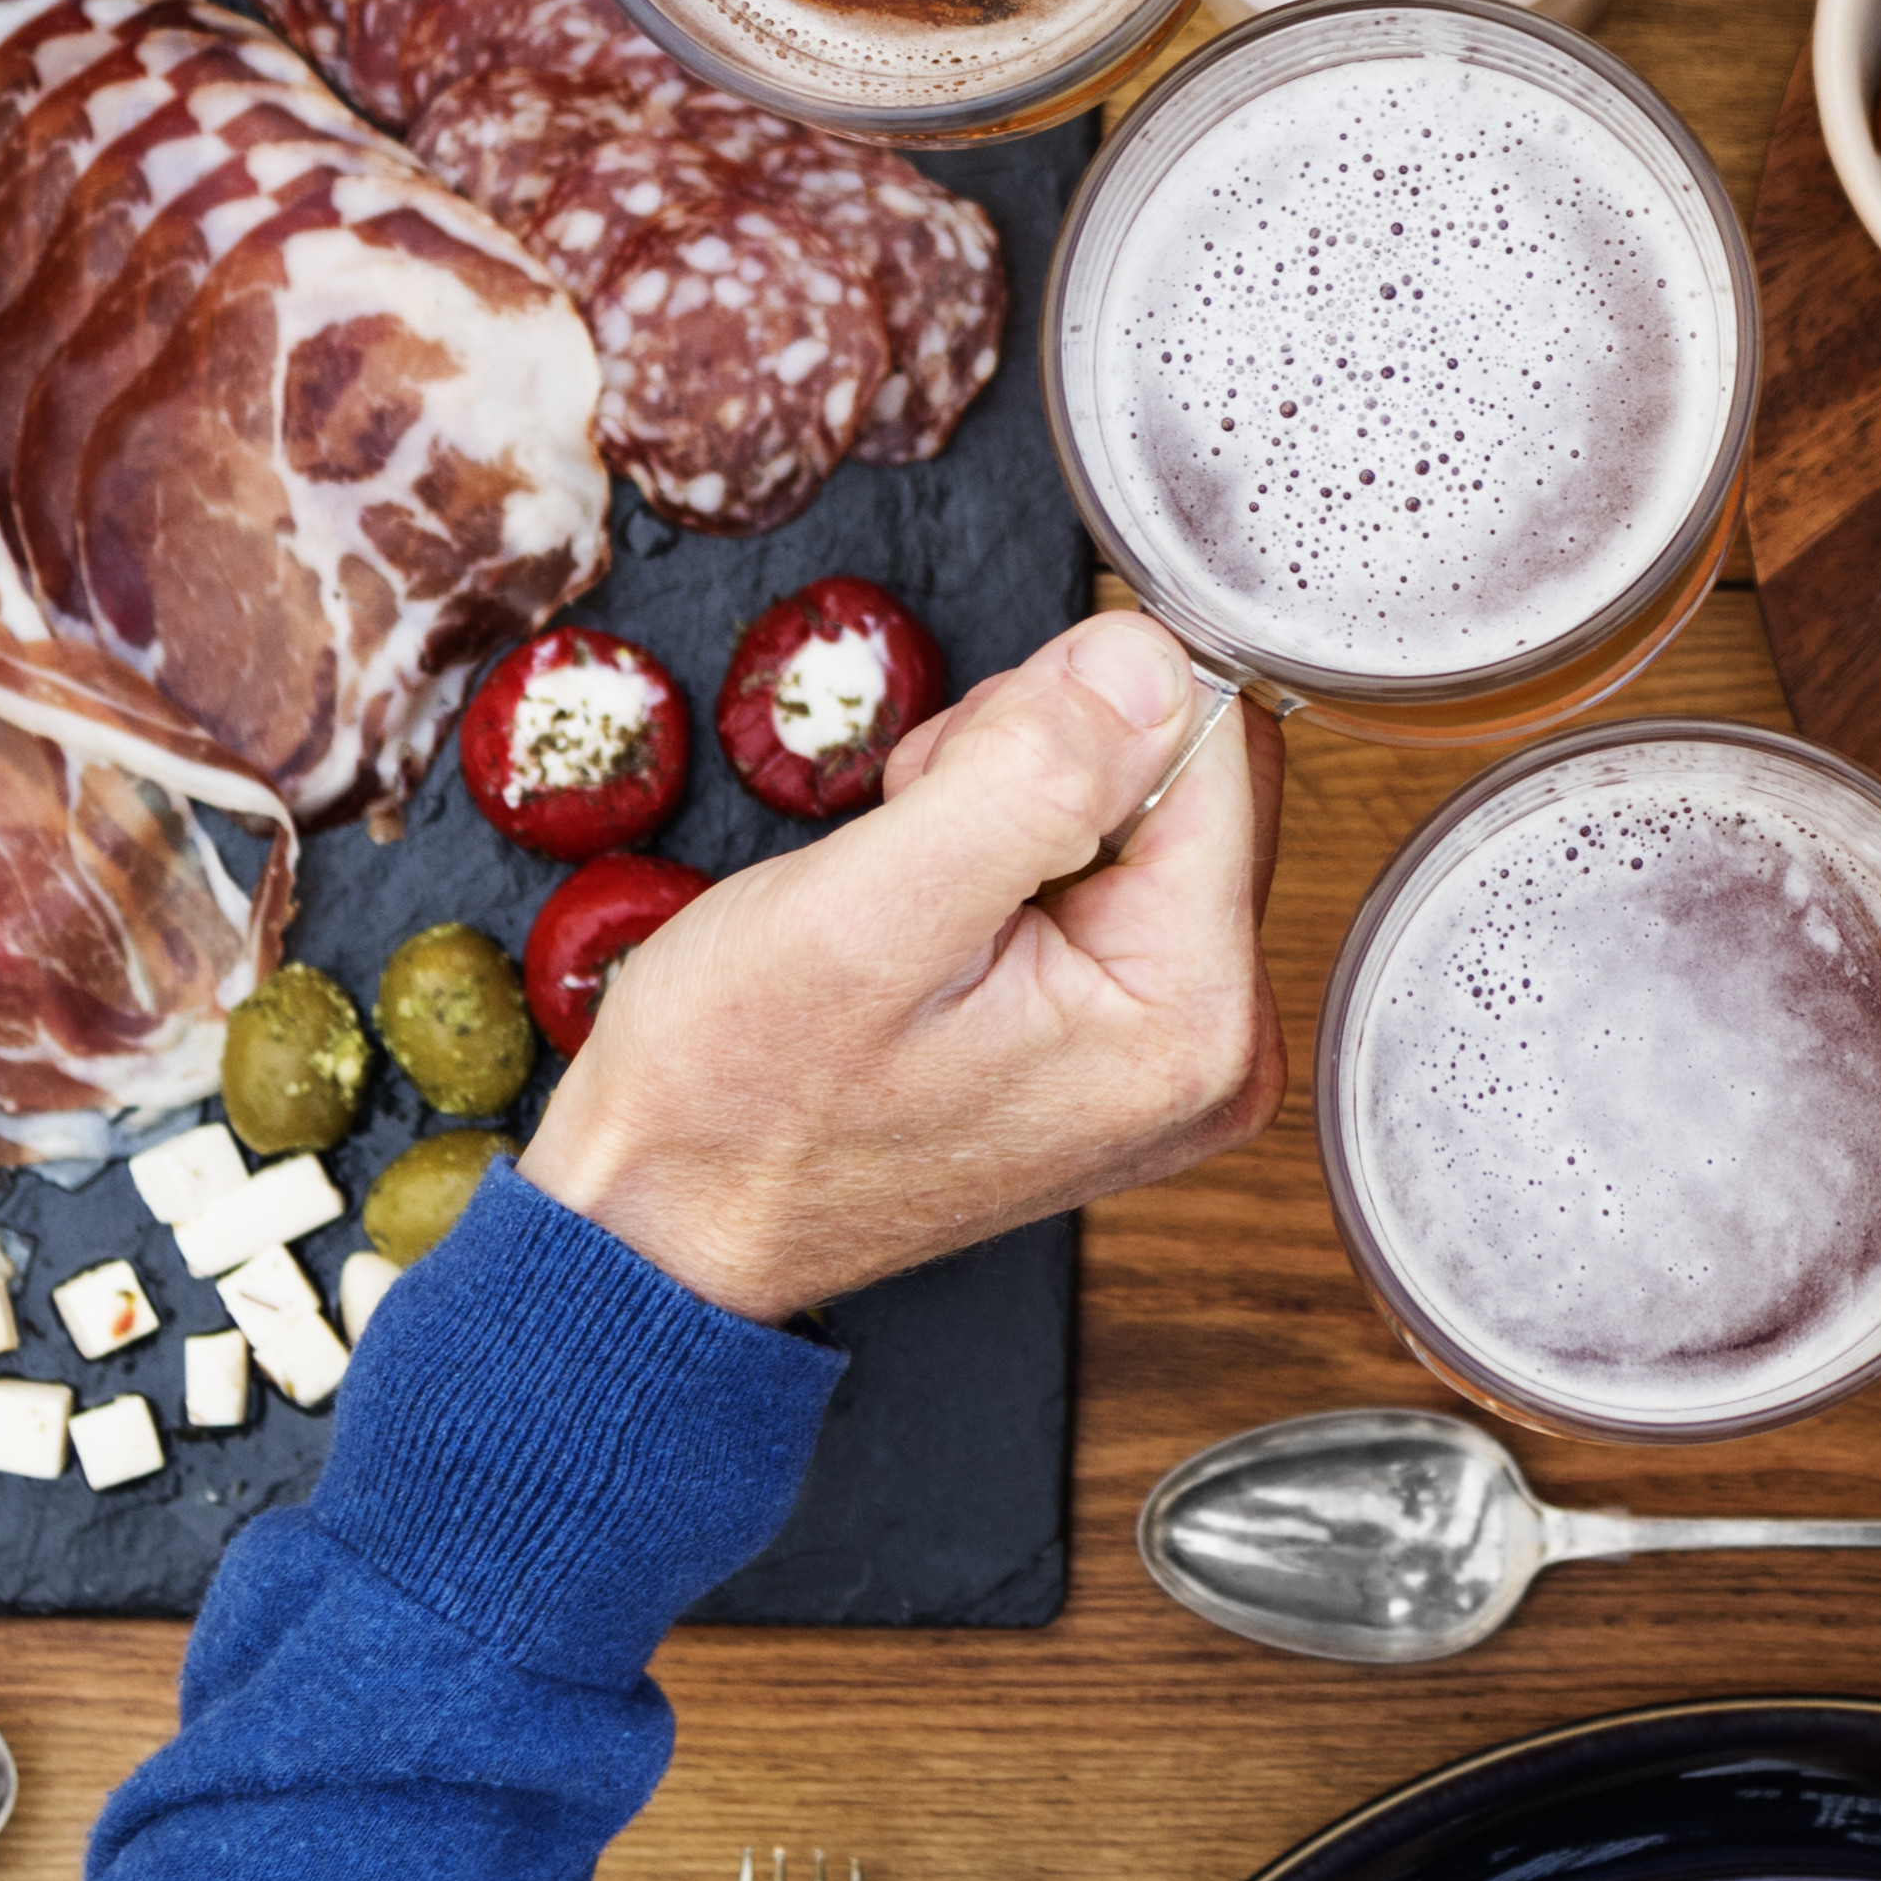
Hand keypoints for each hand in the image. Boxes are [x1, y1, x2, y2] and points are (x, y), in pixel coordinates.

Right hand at [527, 610, 1277, 1324]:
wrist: (665, 1221)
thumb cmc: (741, 1101)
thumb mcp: (869, 913)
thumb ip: (1031, 775)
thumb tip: (1152, 659)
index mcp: (1193, 1022)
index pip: (1211, 750)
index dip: (1068, 714)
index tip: (950, 782)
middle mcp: (1215, 1044)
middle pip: (1180, 776)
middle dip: (1040, 757)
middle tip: (916, 837)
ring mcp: (1168, 1043)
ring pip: (1130, 803)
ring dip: (1008, 797)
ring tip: (905, 884)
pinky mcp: (1115, 1030)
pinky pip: (1095, 865)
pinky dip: (1002, 848)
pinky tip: (926, 910)